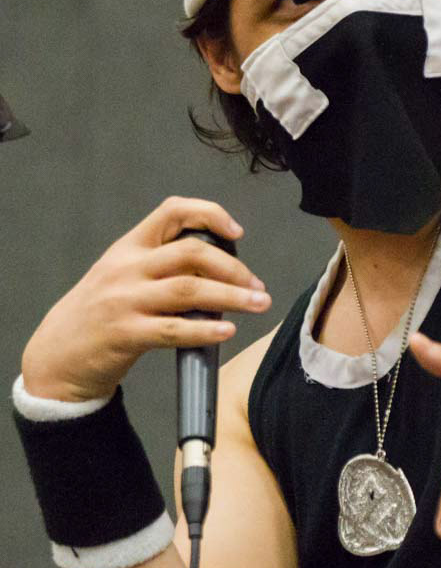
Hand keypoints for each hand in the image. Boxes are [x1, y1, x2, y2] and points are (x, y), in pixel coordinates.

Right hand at [20, 196, 270, 401]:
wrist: (56, 355)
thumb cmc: (100, 312)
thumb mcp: (122, 273)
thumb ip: (162, 262)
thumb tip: (221, 265)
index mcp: (129, 247)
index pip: (172, 212)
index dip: (210, 214)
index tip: (236, 232)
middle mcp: (127, 269)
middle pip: (191, 252)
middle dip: (233, 267)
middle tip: (256, 285)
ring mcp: (125, 301)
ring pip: (189, 289)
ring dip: (232, 296)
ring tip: (257, 303)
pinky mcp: (125, 334)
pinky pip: (174, 329)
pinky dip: (205, 329)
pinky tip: (226, 331)